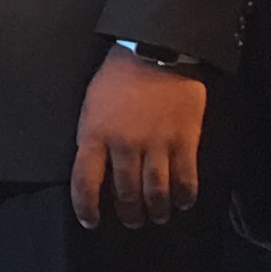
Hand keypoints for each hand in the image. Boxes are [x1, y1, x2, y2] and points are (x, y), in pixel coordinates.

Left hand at [71, 50, 205, 228]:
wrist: (156, 49)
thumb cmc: (118, 77)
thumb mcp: (91, 105)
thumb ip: (92, 138)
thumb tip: (94, 169)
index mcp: (95, 135)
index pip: (85, 183)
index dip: (86, 208)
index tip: (91, 222)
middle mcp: (125, 145)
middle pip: (125, 194)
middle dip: (129, 214)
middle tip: (132, 221)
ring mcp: (157, 144)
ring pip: (156, 192)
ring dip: (156, 211)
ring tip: (157, 217)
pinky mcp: (185, 140)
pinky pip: (185, 178)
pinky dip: (184, 196)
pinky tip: (182, 203)